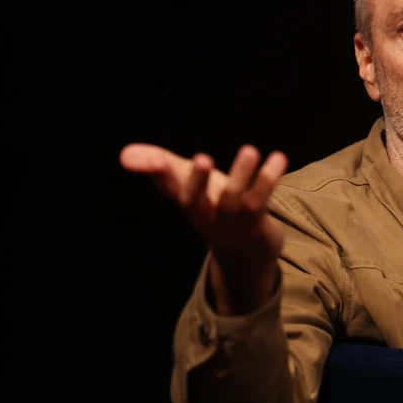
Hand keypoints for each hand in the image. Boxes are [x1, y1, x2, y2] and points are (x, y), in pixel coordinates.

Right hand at [120, 143, 288, 314]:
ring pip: (235, 200)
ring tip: (249, 149)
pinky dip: (269, 180)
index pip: (172, 189)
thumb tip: (124, 154)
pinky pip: (263, 200)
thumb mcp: (186, 185)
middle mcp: (207, 215)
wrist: (246, 252)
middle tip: (200, 158)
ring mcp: (233, 221)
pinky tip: (278, 158)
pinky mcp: (258, 222)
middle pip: (197, 200)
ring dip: (241, 175)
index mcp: (188, 203)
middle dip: (197, 180)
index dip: (163, 174)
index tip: (151, 160)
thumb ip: (159, 166)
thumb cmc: (212, 208)